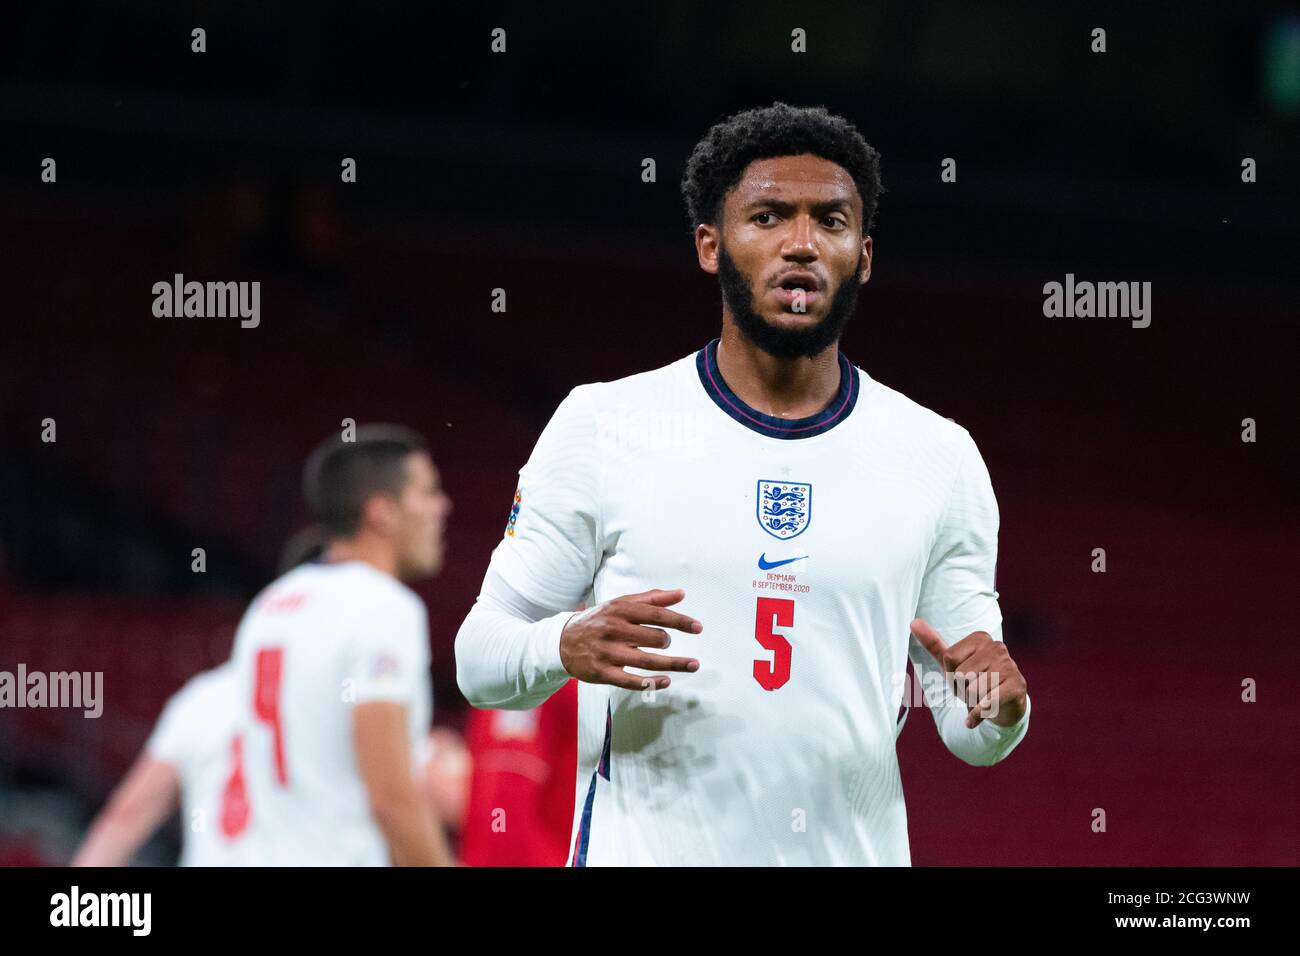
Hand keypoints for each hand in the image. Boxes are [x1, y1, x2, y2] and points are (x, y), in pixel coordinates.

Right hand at [560, 588, 701, 690]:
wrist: (562, 641)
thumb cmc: (599, 620)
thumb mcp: (621, 604)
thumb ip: (652, 598)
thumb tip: (681, 594)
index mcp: (619, 609)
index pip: (657, 615)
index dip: (680, 621)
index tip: (698, 627)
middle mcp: (613, 629)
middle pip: (654, 638)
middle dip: (666, 642)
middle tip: (665, 642)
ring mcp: (607, 653)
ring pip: (647, 661)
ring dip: (674, 664)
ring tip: (693, 664)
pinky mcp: (602, 673)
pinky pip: (631, 681)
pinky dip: (652, 682)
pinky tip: (667, 680)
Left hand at [909, 618, 1026, 728]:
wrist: (1003, 707)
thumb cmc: (975, 682)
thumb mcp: (953, 664)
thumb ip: (934, 644)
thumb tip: (913, 622)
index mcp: (981, 638)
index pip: (949, 658)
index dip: (951, 675)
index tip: (962, 678)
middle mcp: (997, 647)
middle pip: (960, 674)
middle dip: (962, 690)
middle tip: (974, 691)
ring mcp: (1010, 665)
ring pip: (973, 690)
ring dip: (972, 702)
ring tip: (982, 699)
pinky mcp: (1017, 686)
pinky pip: (987, 703)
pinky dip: (977, 715)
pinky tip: (977, 717)